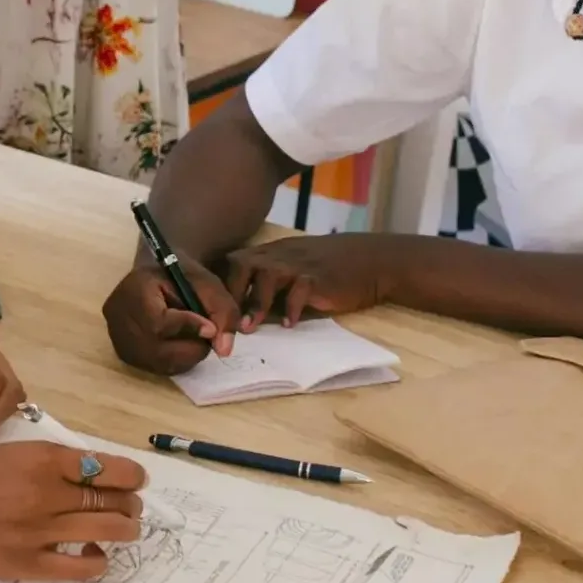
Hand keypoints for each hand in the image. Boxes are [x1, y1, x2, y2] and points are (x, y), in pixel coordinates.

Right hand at [0, 439, 147, 580]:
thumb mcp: (11, 452)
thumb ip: (50, 464)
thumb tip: (91, 475)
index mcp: (43, 458)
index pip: (111, 469)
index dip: (132, 478)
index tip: (136, 483)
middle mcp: (46, 492)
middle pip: (115, 502)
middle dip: (131, 507)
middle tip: (128, 510)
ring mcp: (37, 530)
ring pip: (107, 532)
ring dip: (124, 532)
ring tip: (120, 532)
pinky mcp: (24, 563)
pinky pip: (79, 567)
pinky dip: (98, 562)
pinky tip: (94, 556)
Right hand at [102, 258, 239, 375]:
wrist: (160, 277)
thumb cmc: (183, 276)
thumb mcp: (207, 283)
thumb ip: (222, 311)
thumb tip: (223, 350)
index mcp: (134, 288)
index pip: (158, 321)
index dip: (188, 328)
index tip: (211, 328)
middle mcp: (117, 315)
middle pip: (156, 347)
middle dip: (190, 347)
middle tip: (208, 336)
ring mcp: (117, 336)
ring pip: (156, 361)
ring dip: (185, 356)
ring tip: (196, 338)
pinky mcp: (123, 352)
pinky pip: (153, 366)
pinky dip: (174, 361)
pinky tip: (182, 345)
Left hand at [225, 233, 400, 326]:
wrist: (373, 260)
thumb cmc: (330, 270)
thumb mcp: (294, 271)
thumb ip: (270, 287)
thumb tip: (241, 314)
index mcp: (270, 253)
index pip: (232, 261)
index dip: (218, 284)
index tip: (210, 310)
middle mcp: (280, 255)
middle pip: (241, 264)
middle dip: (230, 293)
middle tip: (224, 322)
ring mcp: (300, 264)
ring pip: (266, 274)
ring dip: (255, 302)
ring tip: (249, 328)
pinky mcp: (320, 277)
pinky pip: (300, 288)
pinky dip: (292, 307)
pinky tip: (289, 325)